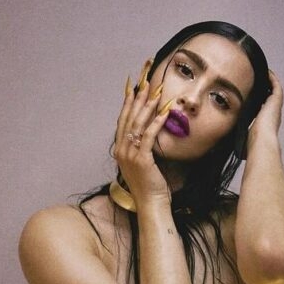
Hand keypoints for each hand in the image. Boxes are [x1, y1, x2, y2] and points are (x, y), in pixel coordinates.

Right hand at [113, 60, 174, 206]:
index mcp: (120, 149)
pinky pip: (148, 136)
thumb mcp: (142, 163)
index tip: (134, 84)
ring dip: (148, 105)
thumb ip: (141, 147)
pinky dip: (156, 122)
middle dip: (138, 96)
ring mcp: (129, 155)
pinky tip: (164, 110)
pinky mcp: (141, 159)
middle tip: (146, 78)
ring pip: (138, 123)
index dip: (128, 100)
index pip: (123, 119)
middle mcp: (121, 150)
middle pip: (130, 117)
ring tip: (156, 90)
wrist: (151, 204)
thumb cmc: (149, 186)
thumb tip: (146, 133)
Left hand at [245, 69, 282, 150]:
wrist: (261, 141)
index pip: (261, 108)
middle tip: (254, 80)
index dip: (257, 100)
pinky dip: (271, 78)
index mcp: (265, 122)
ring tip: (260, 73)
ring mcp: (275, 106)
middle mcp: (272, 113)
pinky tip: (265, 71)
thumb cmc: (253, 145)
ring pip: (273, 90)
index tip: (249, 93)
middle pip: (268, 97)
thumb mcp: (243, 141)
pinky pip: (276, 85)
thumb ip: (239, 143)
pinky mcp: (277, 100)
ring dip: (267, 81)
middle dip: (262, 89)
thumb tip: (234, 152)